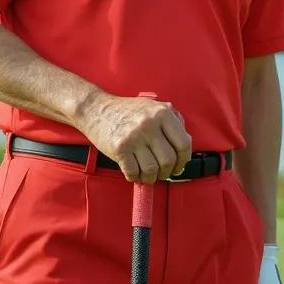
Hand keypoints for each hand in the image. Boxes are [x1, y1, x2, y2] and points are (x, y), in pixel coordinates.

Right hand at [77, 92, 191, 183]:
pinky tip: (134, 173)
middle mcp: (149, 124)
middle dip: (167, 172)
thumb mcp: (153, 106)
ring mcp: (134, 137)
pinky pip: (133, 172)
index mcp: (162, 113)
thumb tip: (186, 141)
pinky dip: (135, 177)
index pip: (183, 144)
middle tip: (162, 173)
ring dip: (151, 177)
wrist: (96, 108)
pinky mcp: (119, 148)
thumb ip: (173, 118)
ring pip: (152, 169)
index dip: (183, 160)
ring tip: (148, 175)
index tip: (179, 166)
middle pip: (168, 160)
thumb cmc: (126, 110)